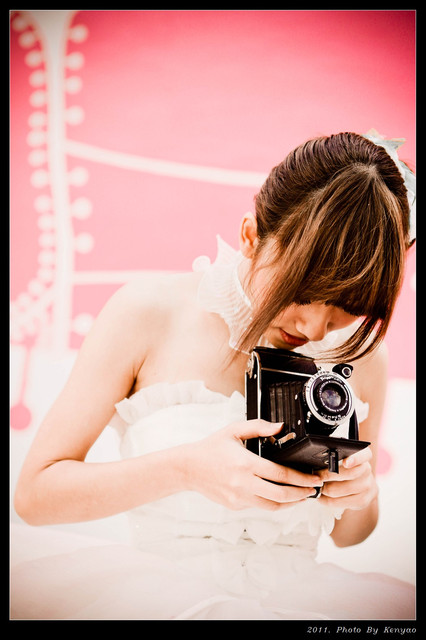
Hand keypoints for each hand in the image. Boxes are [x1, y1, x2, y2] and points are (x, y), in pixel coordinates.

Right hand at [185, 419, 321, 510]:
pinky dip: (273, 503)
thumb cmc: (212, 448)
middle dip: (302, 493)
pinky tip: (280, 496)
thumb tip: (280, 427)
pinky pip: (259, 506)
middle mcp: (243, 483)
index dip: (301, 478)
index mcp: (245, 464)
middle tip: (314, 489)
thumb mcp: (234, 430)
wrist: (188, 468)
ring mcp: (239, 497)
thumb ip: (259, 427)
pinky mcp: (235, 506)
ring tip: (302, 496)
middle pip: (281, 495)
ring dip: (290, 503)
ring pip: (272, 507)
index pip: (280, 475)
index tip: (314, 478)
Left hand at [317, 446, 377, 510]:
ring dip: (323, 488)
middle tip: (315, 475)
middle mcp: (366, 470)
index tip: (345, 463)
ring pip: (337, 490)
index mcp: (363, 455)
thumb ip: (334, 455)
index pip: (362, 455)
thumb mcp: (345, 457)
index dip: (354, 459)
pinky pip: (337, 502)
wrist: (363, 485)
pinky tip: (321, 496)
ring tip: (317, 486)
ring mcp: (366, 486)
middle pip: (346, 474)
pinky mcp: (361, 501)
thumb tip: (315, 461)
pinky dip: (325, 500)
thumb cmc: (347, 467)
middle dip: (325, 475)